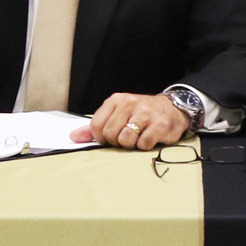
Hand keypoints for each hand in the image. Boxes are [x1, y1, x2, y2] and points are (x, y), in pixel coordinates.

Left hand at [71, 93, 190, 149]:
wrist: (172, 109)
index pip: (96, 125)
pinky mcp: (159, 125)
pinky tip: (149, 138)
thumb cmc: (141, 113)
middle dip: (116, 142)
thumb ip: (96, 126)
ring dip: (131, 145)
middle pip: (110, 134)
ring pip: (126, 140)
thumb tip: (73, 137)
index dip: (101, 137)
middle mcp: (130, 103)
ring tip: (138, 137)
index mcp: (116, 100)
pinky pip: (143, 144)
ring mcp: (145, 114)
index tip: (110, 137)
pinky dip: (144, 146)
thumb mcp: (118, 113)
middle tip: (126, 137)